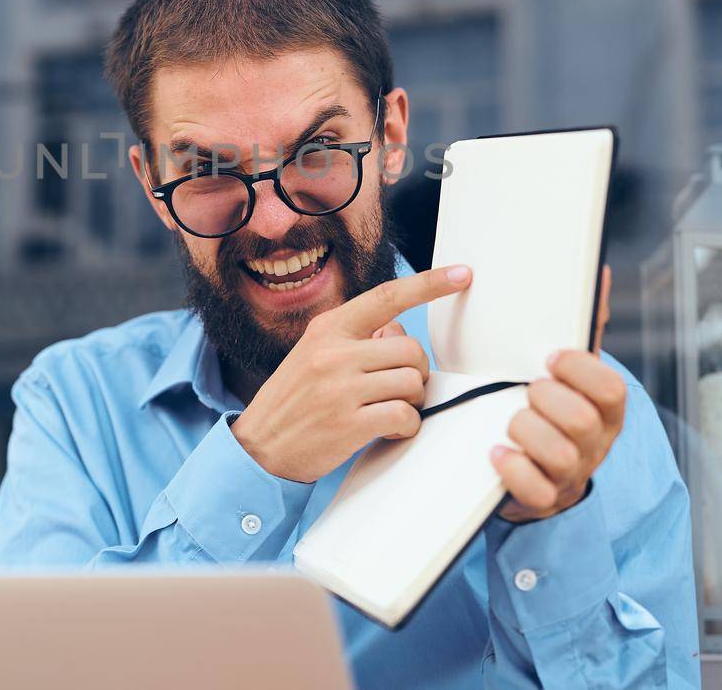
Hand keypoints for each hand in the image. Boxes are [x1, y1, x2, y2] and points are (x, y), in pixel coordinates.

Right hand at [232, 264, 472, 482]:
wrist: (259, 447)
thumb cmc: (294, 400)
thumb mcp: (315, 355)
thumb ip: (357, 339)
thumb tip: (399, 332)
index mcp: (328, 329)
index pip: (386, 296)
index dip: (429, 284)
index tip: (462, 274)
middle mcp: (334, 353)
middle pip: (411, 350)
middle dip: (416, 372)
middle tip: (401, 388)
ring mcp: (340, 389)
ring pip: (411, 383)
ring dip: (411, 401)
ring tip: (388, 410)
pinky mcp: (349, 424)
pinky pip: (404, 415)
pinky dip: (405, 425)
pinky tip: (388, 429)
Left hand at [492, 265, 624, 521]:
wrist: (544, 468)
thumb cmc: (555, 406)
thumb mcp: (572, 369)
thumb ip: (584, 325)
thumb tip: (597, 270)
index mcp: (607, 408)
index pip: (611, 388)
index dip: (580, 371)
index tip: (549, 357)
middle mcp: (596, 441)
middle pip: (582, 421)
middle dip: (548, 400)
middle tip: (528, 390)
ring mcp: (572, 473)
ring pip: (560, 456)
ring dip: (527, 431)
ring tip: (509, 420)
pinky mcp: (545, 498)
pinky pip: (535, 491)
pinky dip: (512, 469)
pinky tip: (496, 451)